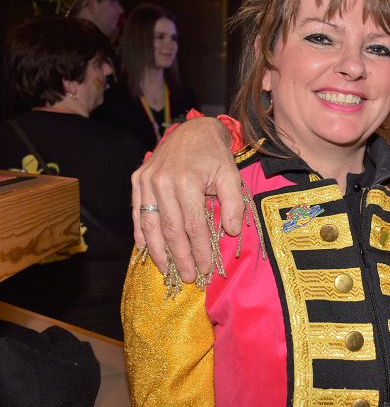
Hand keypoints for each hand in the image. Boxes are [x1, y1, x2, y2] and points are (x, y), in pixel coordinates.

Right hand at [132, 117, 242, 282]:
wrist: (193, 130)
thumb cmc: (214, 155)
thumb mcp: (231, 175)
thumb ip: (234, 203)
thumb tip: (230, 232)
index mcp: (187, 180)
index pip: (193, 225)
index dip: (200, 250)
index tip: (206, 268)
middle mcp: (162, 181)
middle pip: (170, 229)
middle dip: (180, 256)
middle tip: (190, 276)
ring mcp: (146, 180)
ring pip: (150, 224)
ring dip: (159, 251)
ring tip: (168, 270)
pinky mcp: (137, 179)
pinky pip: (138, 212)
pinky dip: (141, 233)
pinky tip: (146, 250)